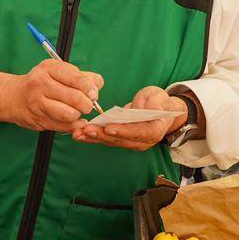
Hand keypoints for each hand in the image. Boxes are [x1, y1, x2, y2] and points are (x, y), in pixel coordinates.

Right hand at [8, 59, 102, 132]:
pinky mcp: (37, 119)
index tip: (93, 93)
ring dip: (78, 116)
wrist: (13, 97)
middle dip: (87, 104)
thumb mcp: (57, 71)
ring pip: (69, 115)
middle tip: (87, 105)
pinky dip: (73, 126)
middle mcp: (41, 84)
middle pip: (75, 98)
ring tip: (76, 112)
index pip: (76, 78)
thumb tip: (97, 87)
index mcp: (48, 68)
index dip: (90, 88)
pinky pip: (62, 127)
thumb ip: (81, 76)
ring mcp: (37, 103)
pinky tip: (74, 121)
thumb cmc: (42, 82)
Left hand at [73, 87, 188, 149]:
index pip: (138, 132)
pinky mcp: (121, 140)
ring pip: (111, 141)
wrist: (159, 110)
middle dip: (102, 135)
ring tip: (78, 133)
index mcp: (154, 130)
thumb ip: (153, 102)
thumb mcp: (160, 97)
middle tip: (86, 130)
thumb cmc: (159, 102)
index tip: (109, 128)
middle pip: (121, 139)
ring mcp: (131, 142)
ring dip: (93, 137)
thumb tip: (142, 108)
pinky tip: (79, 134)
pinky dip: (92, 137)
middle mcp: (142, 141)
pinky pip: (106, 139)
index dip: (123, 130)